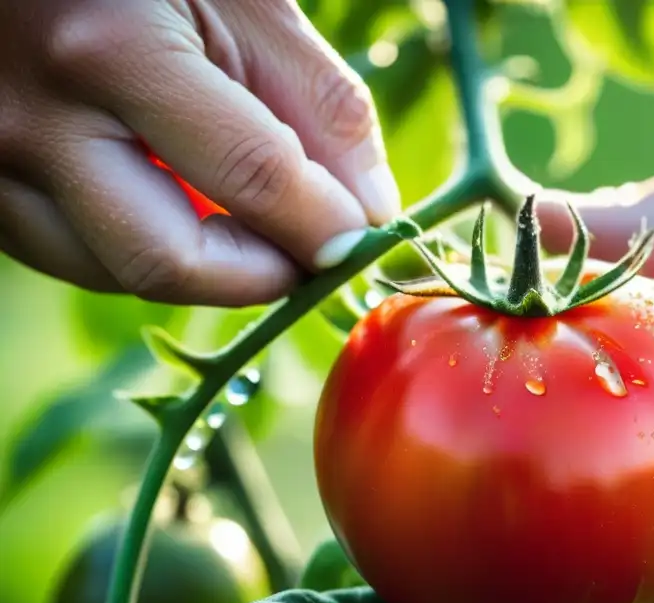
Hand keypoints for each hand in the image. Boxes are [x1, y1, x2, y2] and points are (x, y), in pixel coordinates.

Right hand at [0, 0, 399, 305]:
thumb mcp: (246, 0)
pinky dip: (145, 246)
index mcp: (112, 50)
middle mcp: (34, 122)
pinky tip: (171, 198)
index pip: (251, 178)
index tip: (360, 240)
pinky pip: (77, 256)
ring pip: (118, 274)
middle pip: (169, 263)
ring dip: (202, 266)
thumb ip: (319, 104)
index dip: (325, 225)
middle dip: (259, 274)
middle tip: (305, 248)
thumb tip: (368, 213)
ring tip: (238, 211)